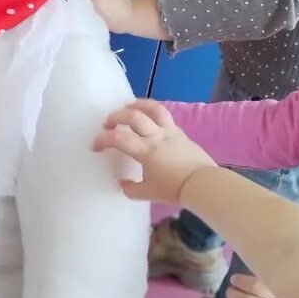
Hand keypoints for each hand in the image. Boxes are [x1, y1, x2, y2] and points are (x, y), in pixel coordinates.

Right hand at [92, 100, 212, 203]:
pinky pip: (164, 116)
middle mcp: (156, 136)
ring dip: (136, 104)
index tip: (95, 146)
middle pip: (133, 116)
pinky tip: (147, 118)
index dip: (103, 139)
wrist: (203, 183)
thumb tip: (122, 183)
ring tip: (127, 107)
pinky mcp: (180, 132)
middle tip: (108, 123)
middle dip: (116, 116)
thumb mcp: (148, 193)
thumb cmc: (174, 188)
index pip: (119, 139)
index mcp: (146, 151)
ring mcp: (170, 131)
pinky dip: (151, 113)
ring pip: (153, 108)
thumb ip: (131, 189)